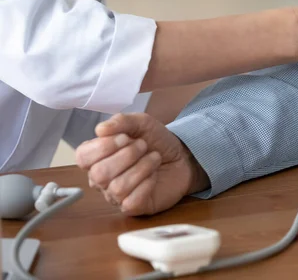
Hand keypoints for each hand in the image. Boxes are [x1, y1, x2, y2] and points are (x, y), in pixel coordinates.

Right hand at [75, 113, 208, 215]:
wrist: (182, 156)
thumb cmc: (157, 141)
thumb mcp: (142, 123)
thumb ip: (121, 121)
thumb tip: (100, 129)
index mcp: (98, 156)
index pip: (83, 157)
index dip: (103, 147)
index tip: (125, 137)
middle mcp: (102, 179)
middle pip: (99, 174)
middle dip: (126, 156)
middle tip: (144, 146)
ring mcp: (116, 195)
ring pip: (117, 187)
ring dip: (141, 168)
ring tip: (154, 158)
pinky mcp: (133, 207)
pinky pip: (131, 202)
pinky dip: (146, 185)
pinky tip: (154, 176)